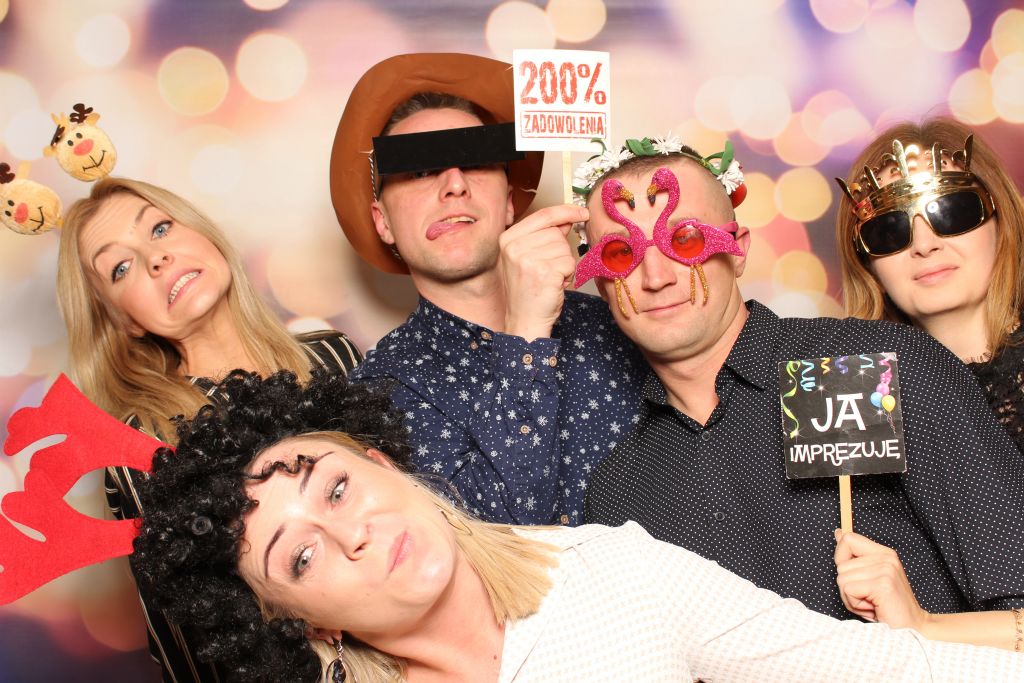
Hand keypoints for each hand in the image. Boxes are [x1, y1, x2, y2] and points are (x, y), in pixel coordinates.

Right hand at [499, 204, 586, 341]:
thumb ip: (545, 236)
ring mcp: (527, 259)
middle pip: (556, 233)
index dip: (566, 211)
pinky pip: (570, 263)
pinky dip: (568, 275)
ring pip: (565, 248)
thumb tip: (567, 219)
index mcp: (507, 239)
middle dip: (560, 250)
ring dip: (564, 264)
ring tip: (549, 278)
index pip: (543, 215)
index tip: (582, 212)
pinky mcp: (544, 272)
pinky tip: (554, 285)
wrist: (525, 320)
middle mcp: (514, 247)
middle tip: (547, 269)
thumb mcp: (528, 257)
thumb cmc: (528, 290)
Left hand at [833, 529, 931, 631]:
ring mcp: (886, 570)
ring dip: (851, 597)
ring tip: (871, 603)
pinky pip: (848, 590)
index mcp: (883, 553)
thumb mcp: (868, 578)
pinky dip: (854, 604)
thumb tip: (838, 533)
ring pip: (842, 579)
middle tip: (868, 597)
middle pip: (841, 565)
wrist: (912, 628)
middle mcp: (886, 557)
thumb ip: (853, 556)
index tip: (855, 576)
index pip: (848, 539)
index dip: (841, 558)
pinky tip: (872, 608)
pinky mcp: (882, 584)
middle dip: (847, 587)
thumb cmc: (885, 606)